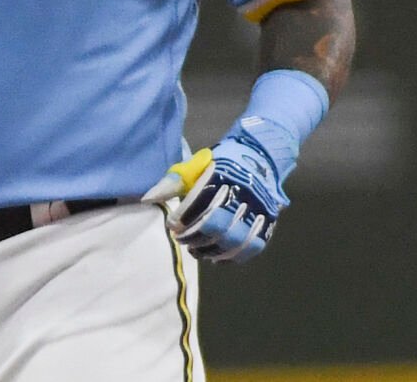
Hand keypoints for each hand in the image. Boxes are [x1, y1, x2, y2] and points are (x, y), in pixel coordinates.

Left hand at [141, 130, 290, 263]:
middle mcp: (243, 192)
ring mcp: (258, 208)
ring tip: (196, 251)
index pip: (200, 202)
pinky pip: (253, 247)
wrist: (259, 157)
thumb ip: (173, 183)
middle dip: (195, 236)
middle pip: (217, 224)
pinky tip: (216, 259)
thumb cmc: (221, 163)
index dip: (183, 217)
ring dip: (212, 251)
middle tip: (181, 238)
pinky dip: (233, 258)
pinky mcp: (268, 221)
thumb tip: (147, 199)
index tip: (172, 224)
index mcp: (222, 175)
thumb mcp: (196, 166)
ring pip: (235, 240)